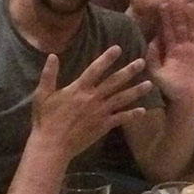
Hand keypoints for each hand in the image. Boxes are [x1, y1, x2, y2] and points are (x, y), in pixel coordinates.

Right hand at [31, 46, 151, 157]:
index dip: (107, 58)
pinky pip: (121, 118)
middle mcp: (93, 98)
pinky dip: (132, 114)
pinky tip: (143, 110)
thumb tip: (52, 56)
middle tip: (142, 62)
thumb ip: (49, 74)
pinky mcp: (104, 125)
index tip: (118, 48)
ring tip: (150, 84)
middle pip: (114, 81)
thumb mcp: (43, 94)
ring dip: (137, 91)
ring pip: (122, 98)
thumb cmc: (46, 119)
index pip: (95, 69)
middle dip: (129, 71)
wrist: (53, 144)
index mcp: (78, 89)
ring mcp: (100, 112)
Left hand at [148, 3, 193, 112]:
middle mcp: (186, 50)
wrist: (187, 104)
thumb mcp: (157, 74)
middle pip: (183, 28)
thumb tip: (150, 41)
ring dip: (193, 19)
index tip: (164, 3)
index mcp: (173, 52)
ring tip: (191, 4)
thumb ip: (153, 59)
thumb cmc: (170, 92)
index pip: (169, 31)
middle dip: (179, 13)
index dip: (167, 18)